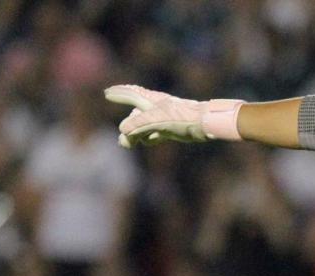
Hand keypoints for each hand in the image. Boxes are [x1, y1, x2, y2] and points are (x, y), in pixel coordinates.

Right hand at [104, 84, 243, 147]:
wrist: (206, 123)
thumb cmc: (183, 118)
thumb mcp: (157, 120)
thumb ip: (138, 125)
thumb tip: (123, 131)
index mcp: (151, 101)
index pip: (131, 94)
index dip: (119, 94)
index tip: (107, 93)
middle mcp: (156, 107)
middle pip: (135, 112)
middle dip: (126, 120)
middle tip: (118, 117)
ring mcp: (164, 118)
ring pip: (144, 124)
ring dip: (135, 133)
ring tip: (127, 143)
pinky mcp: (172, 129)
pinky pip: (155, 133)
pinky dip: (148, 137)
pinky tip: (147, 142)